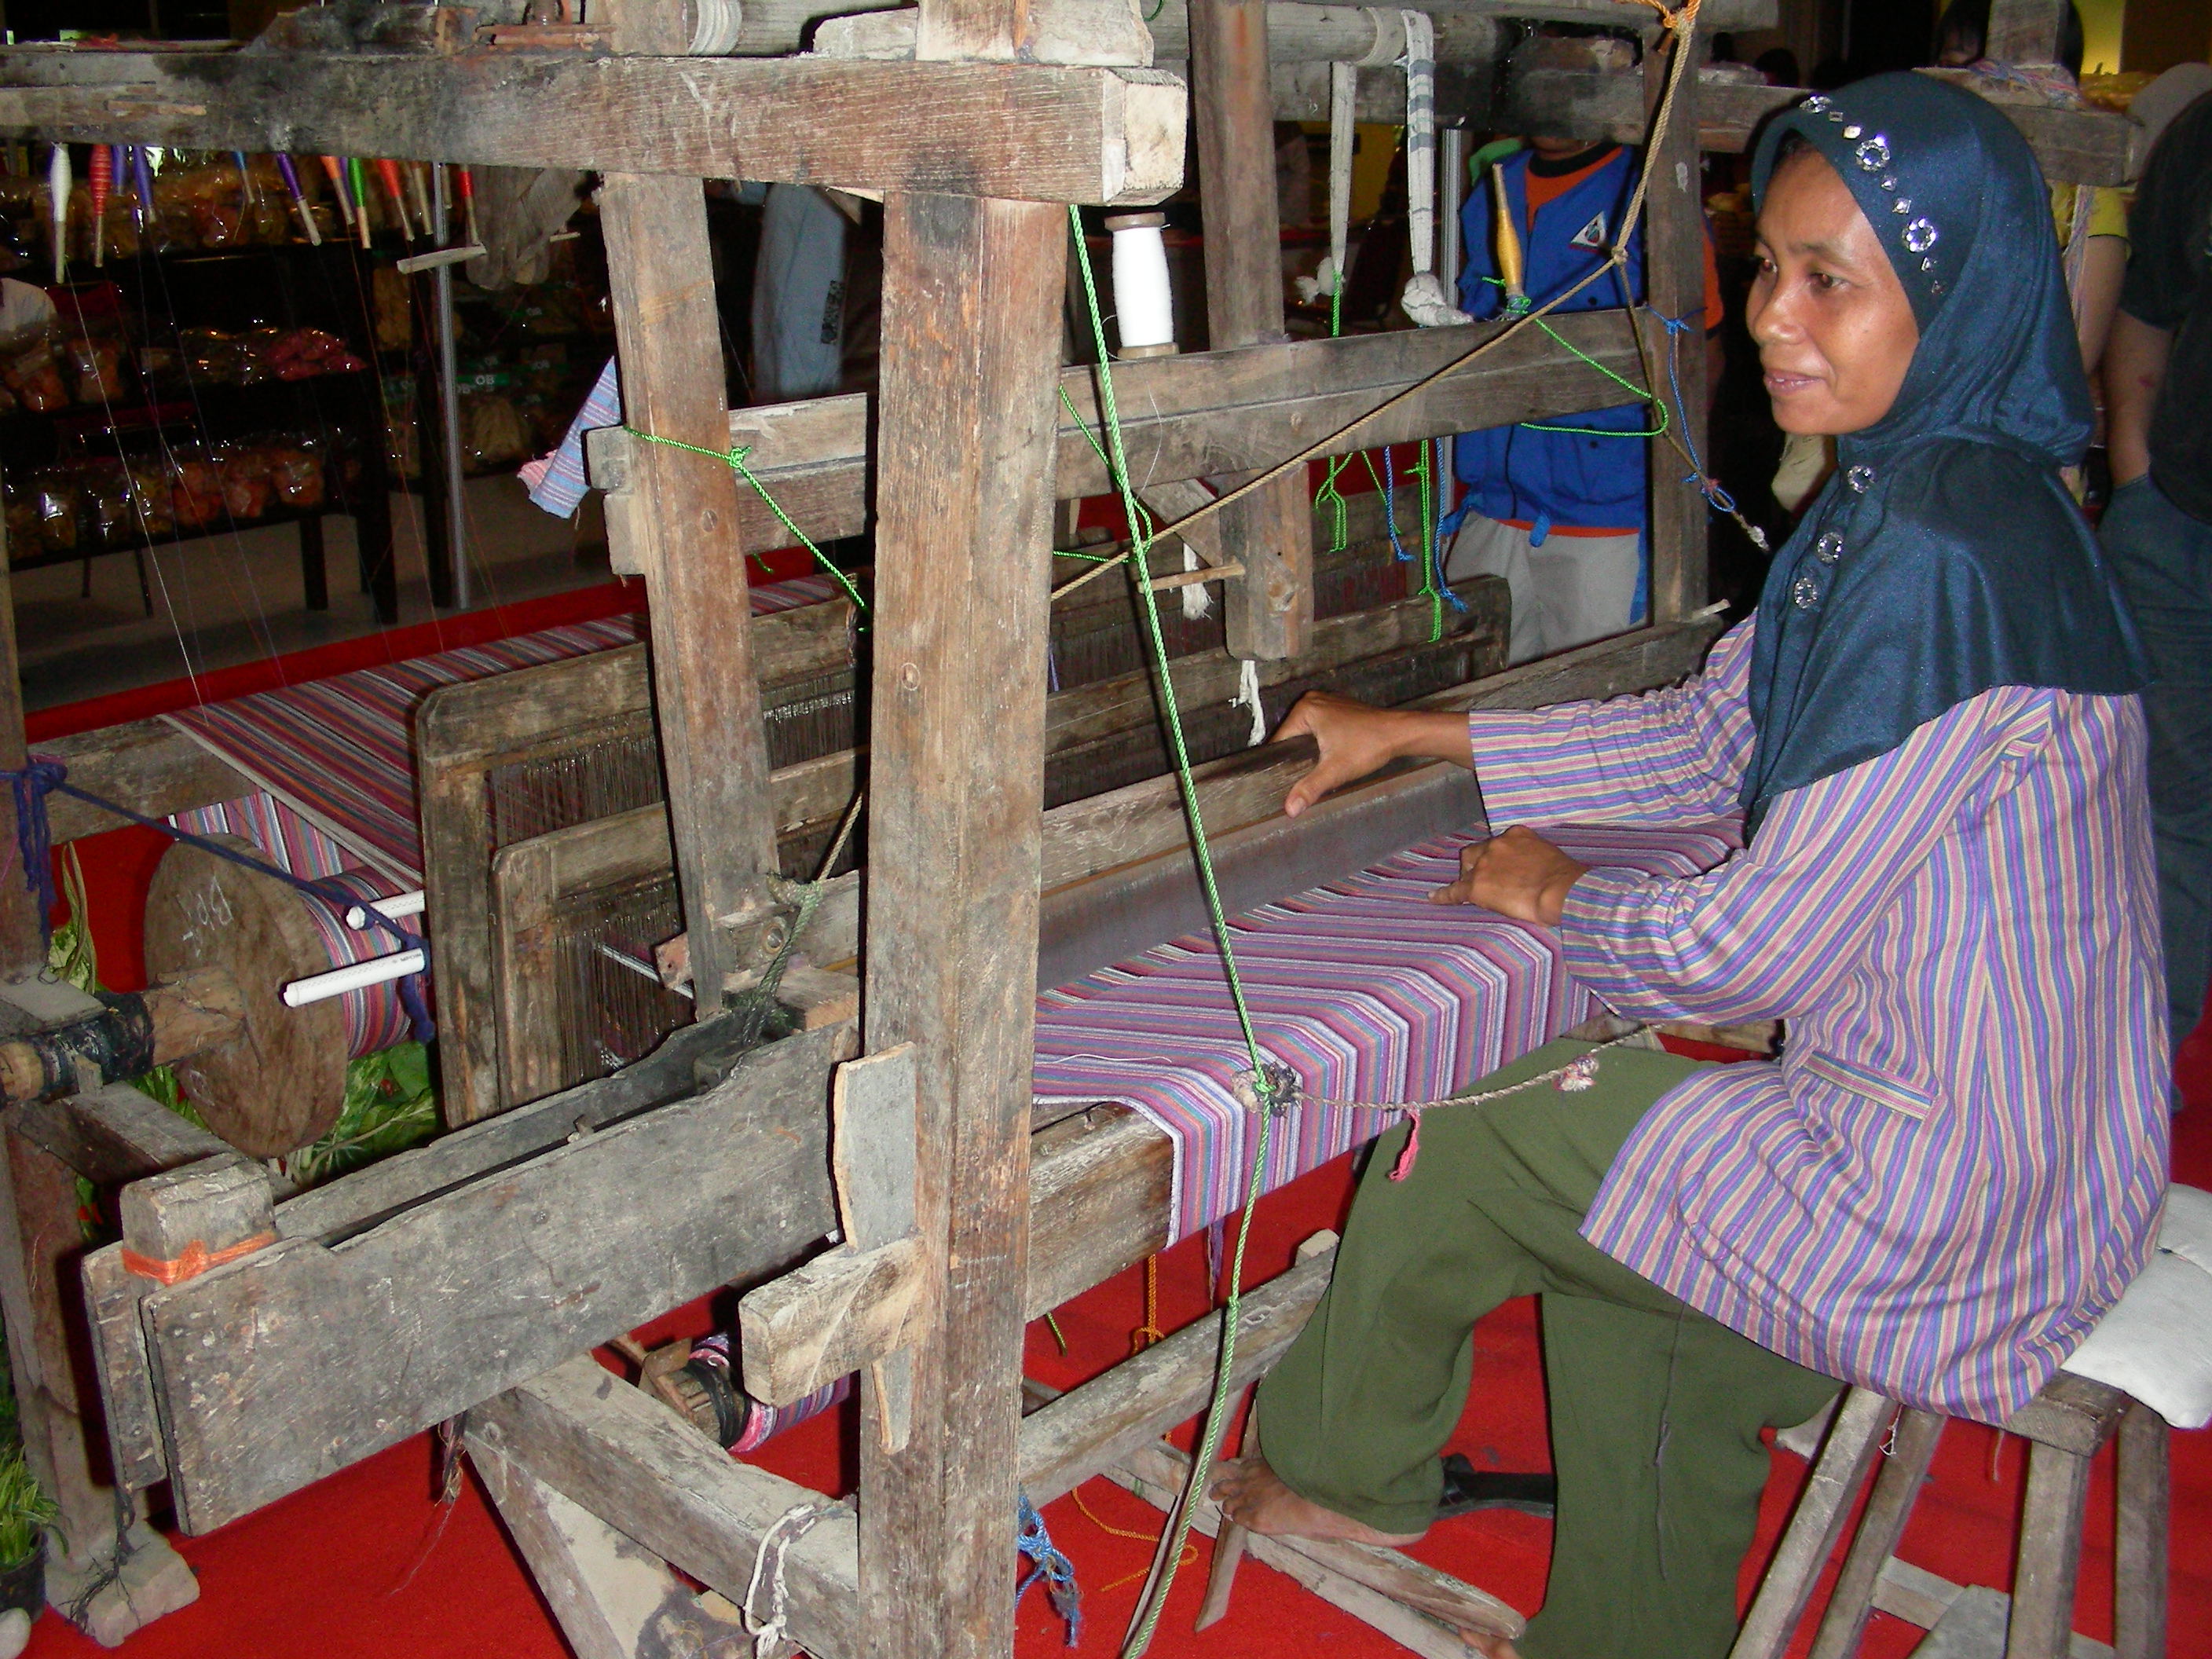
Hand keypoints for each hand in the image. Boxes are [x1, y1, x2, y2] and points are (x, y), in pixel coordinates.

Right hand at [1273, 692, 1473, 817]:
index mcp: (1305, 709)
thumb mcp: (1335, 771)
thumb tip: (1289, 809)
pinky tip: (1323, 757)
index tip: (1278, 780)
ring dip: (1305, 750)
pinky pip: (1318, 726)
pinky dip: (1318, 741)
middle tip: (1294, 779)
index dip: (1278, 762)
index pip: (1279, 739)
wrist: (1400, 733)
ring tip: (1306, 771)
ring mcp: (1327, 701)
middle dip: (1293, 756)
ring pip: (1305, 732)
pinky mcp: (1338, 707)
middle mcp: (1313, 700)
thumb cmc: (1368, 747)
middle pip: (1291, 735)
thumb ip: (1309, 788)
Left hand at [1428, 826, 1588, 925]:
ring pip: (1466, 872)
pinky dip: (1444, 895)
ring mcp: (1485, 865)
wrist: (1562, 890)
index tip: (1498, 866)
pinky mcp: (1478, 886)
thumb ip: (1535, 859)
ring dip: (1468, 881)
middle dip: (1475, 865)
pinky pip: (1455, 891)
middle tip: (1484, 880)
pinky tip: (1434, 898)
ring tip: (1474, 894)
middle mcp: (1497, 844)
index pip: (1497, 844)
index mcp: (1517, 834)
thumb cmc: (1566, 879)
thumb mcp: (1550, 857)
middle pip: (1475, 853)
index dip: (1495, 857)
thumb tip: (1537, 872)